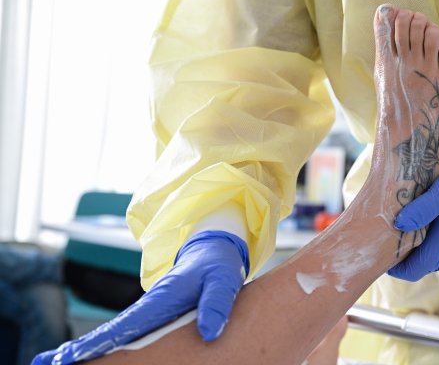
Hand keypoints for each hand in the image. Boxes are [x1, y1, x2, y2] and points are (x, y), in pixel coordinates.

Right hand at [33, 230, 249, 364]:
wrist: (214, 251)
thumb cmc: (218, 267)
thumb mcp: (225, 280)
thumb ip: (217, 303)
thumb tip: (209, 332)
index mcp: (163, 298)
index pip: (125, 325)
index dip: (98, 342)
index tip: (69, 356)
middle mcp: (150, 306)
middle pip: (110, 333)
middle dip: (79, 349)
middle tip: (46, 363)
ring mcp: (149, 312)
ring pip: (115, 335)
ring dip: (88, 349)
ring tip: (58, 364)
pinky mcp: (154, 317)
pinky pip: (127, 335)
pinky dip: (105, 346)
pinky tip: (93, 358)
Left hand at [388, 132, 438, 280]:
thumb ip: (420, 210)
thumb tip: (398, 224)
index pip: (412, 271)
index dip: (393, 266)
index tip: (379, 251)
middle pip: (419, 265)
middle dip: (401, 254)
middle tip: (385, 235)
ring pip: (428, 258)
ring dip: (414, 247)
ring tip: (400, 227)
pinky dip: (426, 242)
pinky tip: (419, 223)